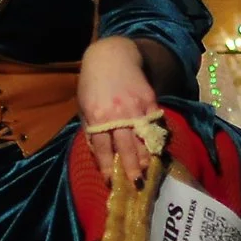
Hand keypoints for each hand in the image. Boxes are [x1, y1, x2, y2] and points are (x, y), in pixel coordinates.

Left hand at [79, 36, 159, 187]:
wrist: (111, 57)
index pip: (103, 148)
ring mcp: (136, 107)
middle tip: (135, 184)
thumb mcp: (84, 107)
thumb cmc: (92, 85)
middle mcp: (117, 114)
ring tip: (147, 171)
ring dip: (146, 157)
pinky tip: (156, 150)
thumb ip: (91, 130)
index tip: (110, 181)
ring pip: (144, 138)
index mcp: (97, 117)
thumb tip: (100, 155)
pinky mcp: (150, 100)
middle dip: (131, 168)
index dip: (107, 166)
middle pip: (127, 147)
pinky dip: (156, 138)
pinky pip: (155, 124)